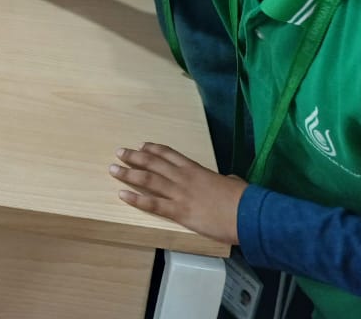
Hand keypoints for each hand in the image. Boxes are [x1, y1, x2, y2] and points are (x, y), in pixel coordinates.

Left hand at [109, 143, 244, 244]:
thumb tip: (227, 180)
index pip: (169, 154)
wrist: (247, 214)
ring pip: (148, 179)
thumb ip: (224, 180)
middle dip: (134, 157)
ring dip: (128, 173)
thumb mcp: (233, 183)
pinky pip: (152, 204)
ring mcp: (179, 193)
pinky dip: (136, 199)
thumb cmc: (244, 199)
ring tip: (113, 169)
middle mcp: (183, 177)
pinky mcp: (179, 212)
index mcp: (196, 169)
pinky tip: (122, 194)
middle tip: (119, 152)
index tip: (141, 145)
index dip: (153, 149)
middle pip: (153, 163)